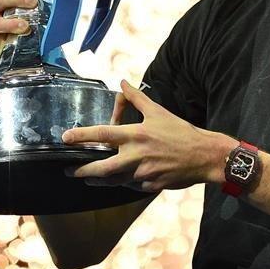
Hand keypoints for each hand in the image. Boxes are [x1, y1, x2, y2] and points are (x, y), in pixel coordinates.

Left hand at [63, 80, 233, 192]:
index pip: (102, 134)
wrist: (203, 155)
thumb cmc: (181, 131)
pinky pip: (131, 186)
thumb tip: (123, 82)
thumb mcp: (158, 111)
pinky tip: (117, 181)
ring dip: (98, 180)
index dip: (81, 135)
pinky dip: (123, 183)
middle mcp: (135, 156)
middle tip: (69, 170)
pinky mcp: (149, 186)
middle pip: (101, 168)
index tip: (65, 137)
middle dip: (82, 171)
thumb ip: (137, 98)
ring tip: (88, 178)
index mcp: (135, 135)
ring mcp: (142, 174)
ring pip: (113, 181)